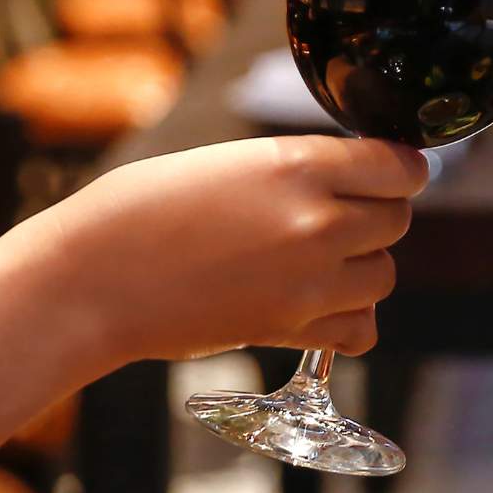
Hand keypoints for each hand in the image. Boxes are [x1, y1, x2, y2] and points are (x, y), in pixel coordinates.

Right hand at [41, 135, 427, 360]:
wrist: (91, 280)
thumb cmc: (140, 212)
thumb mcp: (227, 163)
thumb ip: (298, 171)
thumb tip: (349, 183)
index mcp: (298, 165)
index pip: (401, 167)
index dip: (398, 170)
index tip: (386, 174)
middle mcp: (316, 223)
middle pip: (398, 220)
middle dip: (374, 217)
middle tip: (334, 217)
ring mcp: (309, 283)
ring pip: (383, 275)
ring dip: (361, 268)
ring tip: (314, 261)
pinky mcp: (291, 330)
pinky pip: (360, 329)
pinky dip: (348, 321)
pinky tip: (315, 306)